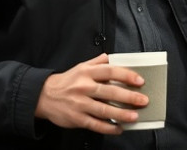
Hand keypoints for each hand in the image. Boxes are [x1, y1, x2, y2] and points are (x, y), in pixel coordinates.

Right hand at [34, 53, 148, 133]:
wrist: (43, 96)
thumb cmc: (65, 82)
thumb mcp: (79, 67)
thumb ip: (96, 62)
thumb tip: (111, 58)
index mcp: (86, 72)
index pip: (110, 71)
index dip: (126, 76)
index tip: (139, 81)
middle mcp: (84, 87)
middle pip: (109, 92)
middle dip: (129, 97)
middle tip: (143, 100)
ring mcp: (80, 104)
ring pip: (104, 110)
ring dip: (121, 114)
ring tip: (134, 116)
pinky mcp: (76, 118)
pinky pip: (95, 124)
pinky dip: (108, 128)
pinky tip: (118, 128)